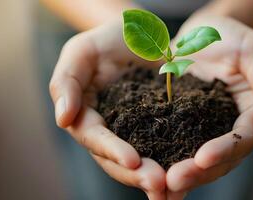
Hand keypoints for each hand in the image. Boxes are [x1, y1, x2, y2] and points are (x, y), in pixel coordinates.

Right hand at [49, 22, 165, 199]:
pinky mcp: (160, 126)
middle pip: (118, 160)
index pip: (95, 138)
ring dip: (156, 175)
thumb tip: (62, 118)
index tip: (132, 161)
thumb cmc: (106, 40)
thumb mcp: (81, 52)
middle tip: (159, 183)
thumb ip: (67, 82)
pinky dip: (175, 161)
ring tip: (175, 187)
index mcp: (88, 116)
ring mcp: (136, 131)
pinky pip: (166, 146)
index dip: (112, 151)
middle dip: (137, 174)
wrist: (140, 34)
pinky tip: (190, 173)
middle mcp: (111, 130)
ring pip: (142, 161)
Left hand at [166, 14, 252, 198]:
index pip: (244, 136)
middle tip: (174, 182)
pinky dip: (166, 161)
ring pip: (199, 159)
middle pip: (221, 157)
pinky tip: (150, 174)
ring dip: (182, 174)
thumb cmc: (231, 36)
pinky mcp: (183, 124)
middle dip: (199, 172)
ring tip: (161, 187)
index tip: (203, 158)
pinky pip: (176, 145)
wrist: (199, 32)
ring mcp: (206, 129)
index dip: (226, 149)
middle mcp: (230, 126)